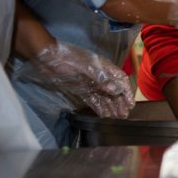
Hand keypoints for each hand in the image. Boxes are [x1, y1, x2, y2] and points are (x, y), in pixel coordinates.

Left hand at [16, 41, 134, 118]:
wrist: (47, 58)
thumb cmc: (68, 60)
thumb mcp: (85, 68)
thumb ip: (101, 79)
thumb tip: (115, 90)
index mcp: (104, 68)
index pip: (120, 80)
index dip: (127, 92)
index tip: (130, 105)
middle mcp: (100, 76)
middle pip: (114, 90)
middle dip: (120, 102)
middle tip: (124, 116)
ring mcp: (90, 83)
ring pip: (104, 97)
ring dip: (111, 107)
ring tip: (117, 118)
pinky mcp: (80, 89)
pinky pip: (93, 100)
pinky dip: (99, 108)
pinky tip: (104, 115)